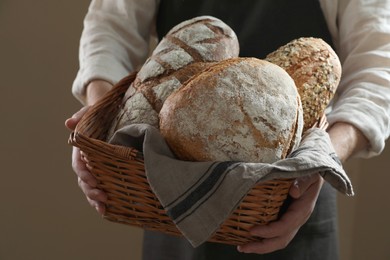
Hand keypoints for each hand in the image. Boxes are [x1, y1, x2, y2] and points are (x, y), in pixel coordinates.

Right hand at [65, 80, 112, 214]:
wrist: (108, 116)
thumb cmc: (97, 114)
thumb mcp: (90, 112)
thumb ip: (81, 116)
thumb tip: (69, 123)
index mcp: (80, 150)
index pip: (78, 165)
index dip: (84, 173)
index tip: (93, 180)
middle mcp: (85, 162)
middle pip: (84, 180)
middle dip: (91, 191)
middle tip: (103, 198)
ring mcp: (94, 169)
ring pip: (90, 187)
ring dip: (95, 200)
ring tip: (104, 210)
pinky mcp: (104, 172)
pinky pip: (101, 187)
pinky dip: (102, 199)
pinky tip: (110, 209)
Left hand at [237, 173, 322, 253]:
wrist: (313, 176)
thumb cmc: (308, 175)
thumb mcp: (308, 175)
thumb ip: (302, 182)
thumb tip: (293, 192)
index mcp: (301, 211)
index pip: (284, 226)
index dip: (268, 231)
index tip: (251, 230)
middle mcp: (297, 220)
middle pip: (280, 240)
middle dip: (261, 246)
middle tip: (242, 247)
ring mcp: (291, 223)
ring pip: (277, 241)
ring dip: (260, 247)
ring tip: (242, 247)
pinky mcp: (285, 221)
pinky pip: (275, 235)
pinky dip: (262, 240)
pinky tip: (248, 238)